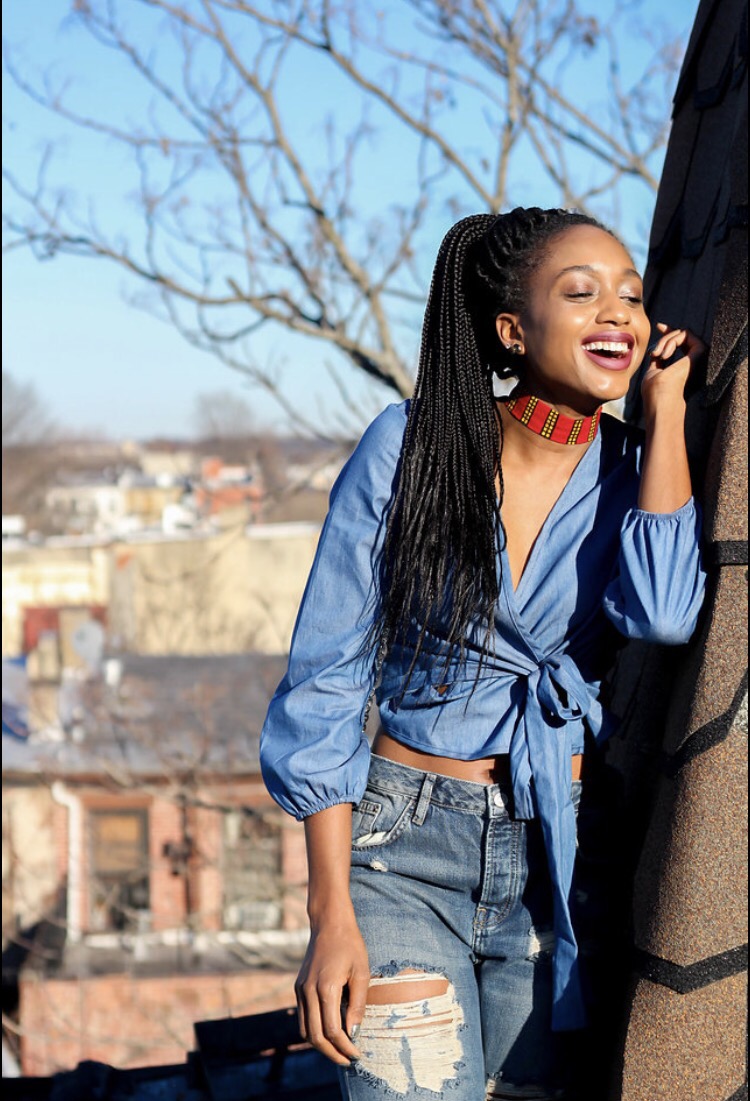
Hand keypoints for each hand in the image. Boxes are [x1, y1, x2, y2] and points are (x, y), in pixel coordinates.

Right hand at [295, 916, 369, 1065]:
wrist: (329, 923)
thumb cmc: (350, 945)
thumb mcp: (361, 973)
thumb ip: (357, 1005)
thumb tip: (353, 1033)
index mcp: (325, 987)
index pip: (332, 1030)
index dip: (345, 1047)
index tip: (358, 1055)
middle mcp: (308, 991)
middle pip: (315, 1036)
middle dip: (332, 1053)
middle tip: (349, 1061)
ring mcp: (300, 989)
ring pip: (304, 1030)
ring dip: (321, 1045)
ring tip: (340, 1051)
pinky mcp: (298, 987)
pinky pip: (303, 1017)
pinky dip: (314, 1030)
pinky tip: (330, 1032)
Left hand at [641, 323, 706, 423]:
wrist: (662, 401)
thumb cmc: (655, 393)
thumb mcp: (655, 371)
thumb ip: (659, 358)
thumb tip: (655, 346)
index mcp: (687, 367)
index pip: (682, 342)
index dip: (670, 332)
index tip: (659, 326)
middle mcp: (696, 362)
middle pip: (682, 336)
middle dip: (665, 337)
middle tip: (653, 354)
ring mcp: (700, 357)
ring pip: (683, 333)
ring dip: (666, 340)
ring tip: (657, 356)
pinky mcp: (701, 352)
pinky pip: (687, 333)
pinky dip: (672, 339)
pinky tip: (664, 355)